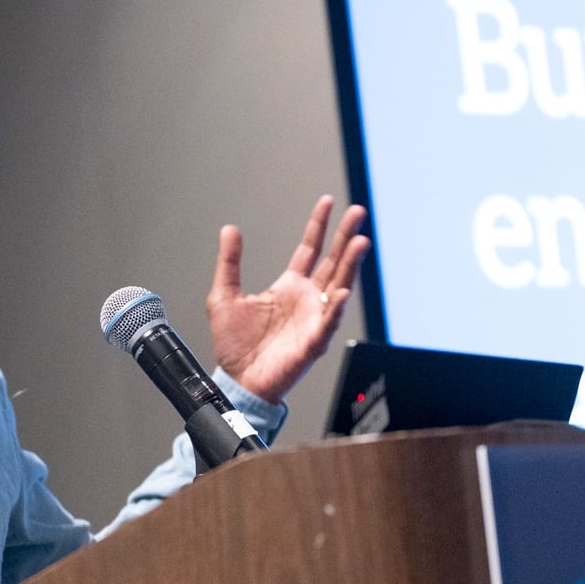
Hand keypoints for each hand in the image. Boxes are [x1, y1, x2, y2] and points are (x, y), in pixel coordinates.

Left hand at [207, 196, 368, 402]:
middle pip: (332, 261)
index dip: (319, 226)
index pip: (310, 249)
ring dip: (350, 265)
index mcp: (288, 287)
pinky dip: (335, 307)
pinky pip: (328, 322)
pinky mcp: (313, 342)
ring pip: (338, 285)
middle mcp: (306, 300)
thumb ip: (229, 263)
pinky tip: (340, 290)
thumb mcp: (224, 296)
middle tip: (357, 212)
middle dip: (346, 237)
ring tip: (360, 242)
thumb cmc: (235, 346)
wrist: (237, 381)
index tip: (328, 202)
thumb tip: (229, 230)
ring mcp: (313, 319)